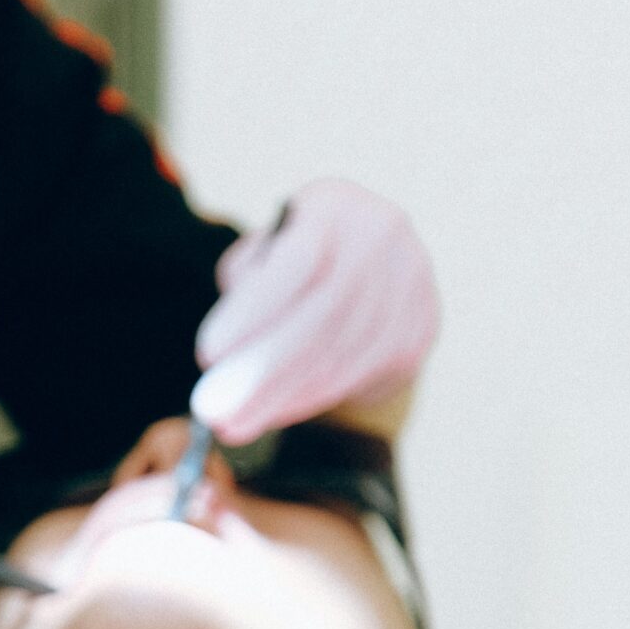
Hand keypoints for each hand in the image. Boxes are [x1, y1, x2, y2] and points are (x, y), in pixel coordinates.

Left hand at [190, 178, 439, 444]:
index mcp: (334, 205)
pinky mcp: (422, 324)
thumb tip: (226, 359)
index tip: (207, 356)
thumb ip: (242, 291)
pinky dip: (313, 399)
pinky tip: (277, 412)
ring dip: (286, 397)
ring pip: (345, 353)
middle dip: (265, 373)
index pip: (297, 262)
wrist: (367, 261)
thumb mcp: (261, 255)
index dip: (253, 313)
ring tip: (238, 423)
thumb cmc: (294, 259)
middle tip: (218, 414)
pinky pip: (364, 372)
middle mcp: (383, 235)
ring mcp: (412, 280)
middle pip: (324, 316)